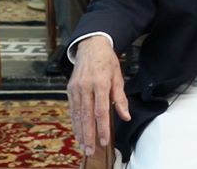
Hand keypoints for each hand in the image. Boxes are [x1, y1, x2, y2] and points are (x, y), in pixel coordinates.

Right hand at [67, 37, 130, 155]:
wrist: (91, 46)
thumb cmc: (107, 61)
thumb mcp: (118, 77)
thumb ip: (120, 98)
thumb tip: (125, 116)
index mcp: (100, 83)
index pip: (100, 110)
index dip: (102, 127)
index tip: (104, 141)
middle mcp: (86, 86)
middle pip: (86, 115)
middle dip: (89, 135)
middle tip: (91, 150)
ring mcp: (76, 88)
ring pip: (77, 114)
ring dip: (80, 132)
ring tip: (84, 146)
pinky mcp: (70, 89)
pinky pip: (72, 109)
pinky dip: (74, 122)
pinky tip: (77, 132)